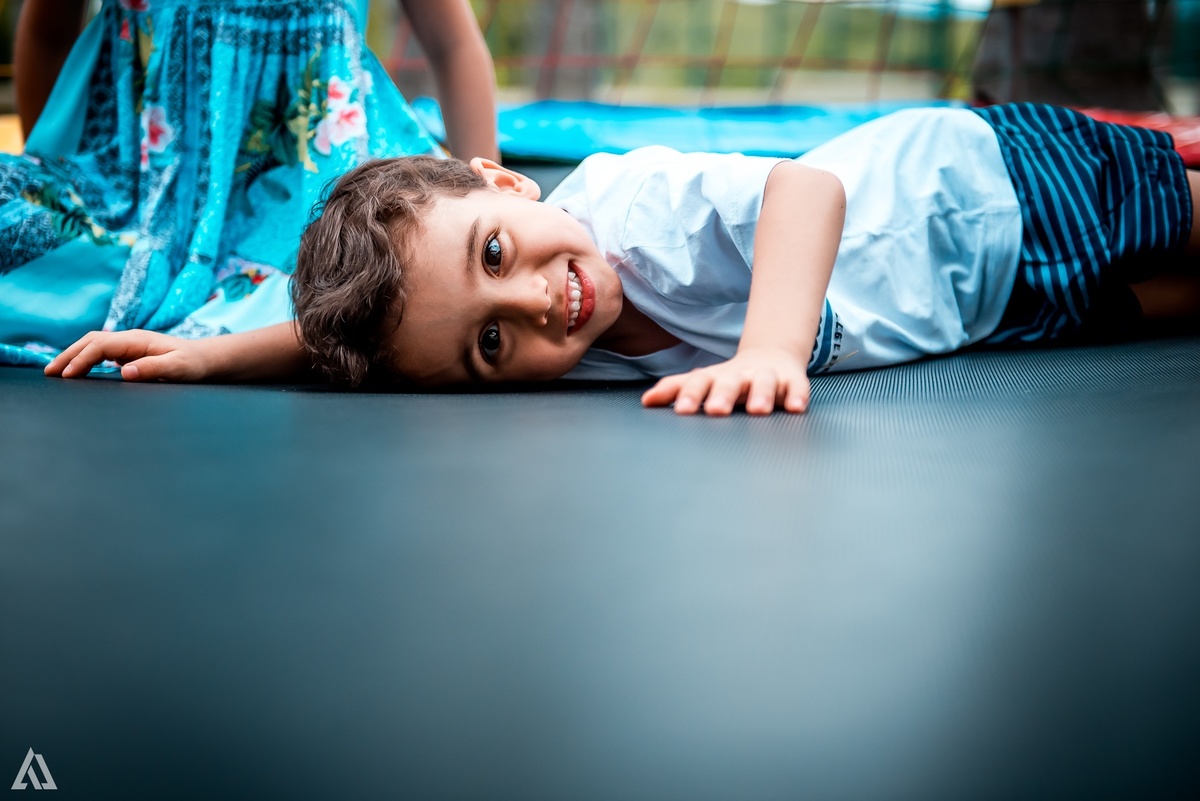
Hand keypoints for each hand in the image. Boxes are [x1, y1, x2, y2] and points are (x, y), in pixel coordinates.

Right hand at [45, 330, 212, 381]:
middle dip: (68, 356)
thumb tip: (124, 372)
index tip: (68, 375)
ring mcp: (129, 345)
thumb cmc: (194, 364)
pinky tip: (76, 371)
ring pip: (93, 345)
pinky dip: (85, 359)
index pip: (100, 346)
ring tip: (55, 372)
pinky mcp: (130, 354)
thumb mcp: (178, 369)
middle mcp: (130, 339)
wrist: (206, 359)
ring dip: (73, 356)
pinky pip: (101, 353)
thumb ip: (153, 369)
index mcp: (137, 340)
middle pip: (90, 342)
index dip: (82, 359)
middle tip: (48, 373)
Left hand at [641, 346, 810, 415]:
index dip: (690, 395)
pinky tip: (795, 408)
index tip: (682, 410)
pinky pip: (797, 387)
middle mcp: (740, 376)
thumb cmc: (728, 380)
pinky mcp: (792, 381)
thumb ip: (675, 390)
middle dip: (722, 395)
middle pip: (730, 382)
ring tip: (757, 410)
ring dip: (761, 394)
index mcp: (715, 377)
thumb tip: (645, 401)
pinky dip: (797, 396)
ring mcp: (767, 377)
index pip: (699, 383)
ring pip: (765, 382)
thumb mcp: (702, 382)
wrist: (770, 357)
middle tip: (715, 411)